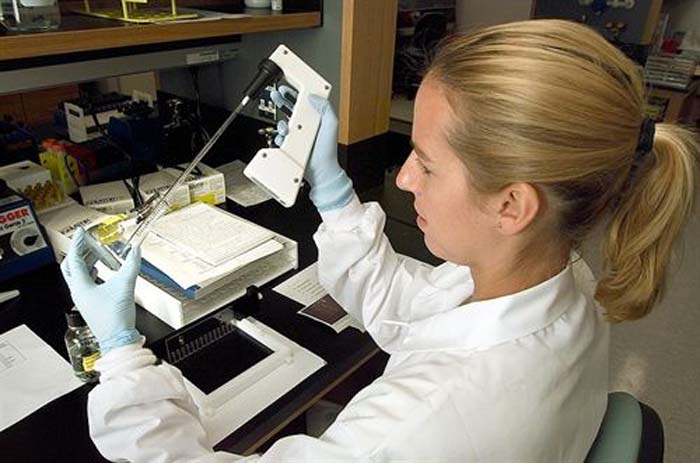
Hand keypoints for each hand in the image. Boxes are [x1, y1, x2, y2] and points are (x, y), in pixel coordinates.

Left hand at [61, 228, 141, 352]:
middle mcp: (78, 292)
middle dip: (80, 252)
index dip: (78, 243)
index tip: (81, 232)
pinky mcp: (91, 304)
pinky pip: (85, 284)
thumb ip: (131, 265)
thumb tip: (135, 251)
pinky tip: (100, 272)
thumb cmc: (115, 319)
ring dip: (86, 262)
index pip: (75, 258)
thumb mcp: (125, 286)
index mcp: (81, 286)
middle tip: (88, 241)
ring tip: (95, 253)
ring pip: (78, 275)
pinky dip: (91, 273)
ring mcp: (83, 299)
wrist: (118, 339)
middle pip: (72, 266)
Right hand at [270, 86, 353, 211]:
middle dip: (282, 100)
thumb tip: (314, 96)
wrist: (321, 171)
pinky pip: (280, 137)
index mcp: (315, 119)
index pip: (304, 102)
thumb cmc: (328, 150)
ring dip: (281, 121)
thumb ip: (326, 108)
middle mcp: (305, 126)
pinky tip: (284, 137)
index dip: (295, 93)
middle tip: (276, 93)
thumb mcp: (331, 125)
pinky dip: (279, 136)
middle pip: (290, 109)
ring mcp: (297, 136)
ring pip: (284, 122)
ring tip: (285, 125)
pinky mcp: (290, 145)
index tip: (289, 85)